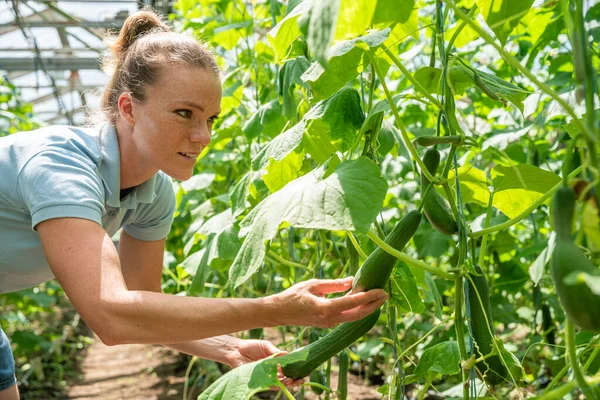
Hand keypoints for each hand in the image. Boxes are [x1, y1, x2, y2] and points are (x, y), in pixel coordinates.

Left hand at [222, 338, 303, 387]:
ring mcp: (267, 376)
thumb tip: (286, 354)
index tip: (305, 370)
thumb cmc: (252, 346)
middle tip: (300, 379)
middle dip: (295, 380)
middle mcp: (274, 370)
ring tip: (290, 380)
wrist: (236, 351)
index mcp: (278, 361)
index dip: (298, 369)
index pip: (291, 367)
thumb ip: (275, 351)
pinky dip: (275, 384)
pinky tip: (279, 381)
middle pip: (288, 377)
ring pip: (280, 383)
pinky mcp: (260, 380)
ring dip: (286, 383)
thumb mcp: (265, 346)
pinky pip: (269, 385)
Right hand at [266, 277, 386, 327]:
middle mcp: (330, 319)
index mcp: (325, 309)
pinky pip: (346, 316)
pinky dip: (355, 309)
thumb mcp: (314, 284)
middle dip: (373, 305)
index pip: (352, 303)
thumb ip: (334, 284)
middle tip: (385, 294)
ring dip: (366, 307)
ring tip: (377, 295)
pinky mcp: (327, 323)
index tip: (380, 290)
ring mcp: (329, 324)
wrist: (278, 313)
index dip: (368, 296)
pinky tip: (361, 299)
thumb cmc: (292, 296)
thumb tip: (352, 280)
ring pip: (353, 317)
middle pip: (358, 315)